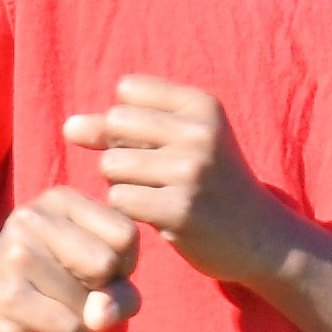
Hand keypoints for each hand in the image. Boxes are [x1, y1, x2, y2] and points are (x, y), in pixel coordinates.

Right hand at [0, 181, 147, 331]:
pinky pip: (71, 328)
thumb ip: (120, 288)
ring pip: (89, 302)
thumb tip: (100, 316)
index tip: (94, 268)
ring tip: (53, 306)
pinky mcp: (9, 297)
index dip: (123, 262)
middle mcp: (34, 219)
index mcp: (58, 200)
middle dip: (102, 290)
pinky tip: (49, 328)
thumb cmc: (46, 279)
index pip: (125, 233)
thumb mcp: (90, 268)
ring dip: (84, 319)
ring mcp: (17, 256)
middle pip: (107, 263)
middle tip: (73, 289)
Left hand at [65, 76, 313, 292]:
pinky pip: (120, 199)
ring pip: (112, 165)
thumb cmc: (211, 185)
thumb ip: (119, 129)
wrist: (262, 239)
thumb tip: (69, 126)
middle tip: (150, 176)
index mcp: (202, 105)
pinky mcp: (179, 209)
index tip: (154, 145)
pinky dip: (129, 211)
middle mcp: (199, 132)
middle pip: (114, 124)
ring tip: (157, 196)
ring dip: (123, 185)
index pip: (126, 92)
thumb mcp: (178, 144)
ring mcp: (190, 171)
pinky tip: (157, 217)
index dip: (129, 122)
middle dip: (120, 151)